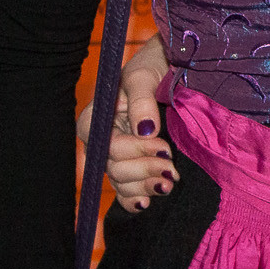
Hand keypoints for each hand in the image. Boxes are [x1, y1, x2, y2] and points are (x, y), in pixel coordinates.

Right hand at [75, 34, 176, 213]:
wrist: (173, 66)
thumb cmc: (154, 66)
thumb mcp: (145, 77)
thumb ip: (142, 101)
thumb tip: (145, 130)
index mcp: (97, 121)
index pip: (110, 148)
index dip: (136, 151)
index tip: (163, 147)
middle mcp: (103, 141)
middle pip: (116, 168)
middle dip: (145, 171)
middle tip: (172, 169)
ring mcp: (119, 154)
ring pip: (122, 182)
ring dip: (145, 186)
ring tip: (169, 184)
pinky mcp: (133, 162)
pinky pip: (125, 190)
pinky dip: (135, 198)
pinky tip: (147, 202)